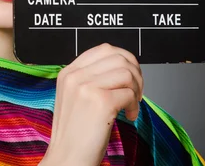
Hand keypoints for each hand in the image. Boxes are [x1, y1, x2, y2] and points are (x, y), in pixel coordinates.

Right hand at [40, 43, 143, 165]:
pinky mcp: (100, 101)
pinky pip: (129, 93)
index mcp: (68, 73)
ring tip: (131, 106)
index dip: (124, 60)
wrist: (67, 158)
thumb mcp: (75, 97)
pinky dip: (134, 106)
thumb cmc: (76, 133)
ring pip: (126, 72)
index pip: (104, 49)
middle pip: (118, 58)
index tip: (130, 76)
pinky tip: (128, 116)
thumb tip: (122, 68)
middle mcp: (75, 76)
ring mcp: (86, 87)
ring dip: (136, 89)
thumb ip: (91, 79)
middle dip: (135, 74)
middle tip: (135, 92)